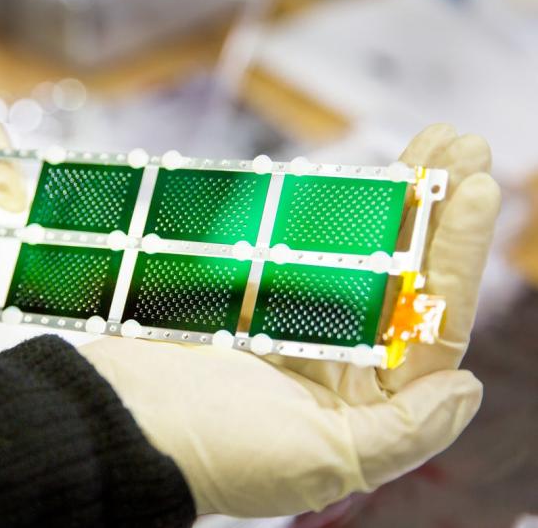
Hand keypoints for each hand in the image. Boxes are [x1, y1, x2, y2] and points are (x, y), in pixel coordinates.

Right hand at [78, 124, 500, 516]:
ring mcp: (289, 320)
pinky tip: (359, 172)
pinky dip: (325, 207)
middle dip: (438, 212)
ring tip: (435, 141)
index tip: (481, 190)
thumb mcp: (325, 460)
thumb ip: (405, 432)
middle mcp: (333, 359)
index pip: (429, 323)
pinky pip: (294, 243)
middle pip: (400, 276)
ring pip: (354, 249)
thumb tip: (466, 388)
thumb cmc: (216, 451)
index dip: (458, 256)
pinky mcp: (245, 292)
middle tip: (467, 146)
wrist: (120, 420)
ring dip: (394, 196)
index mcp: (361, 400)